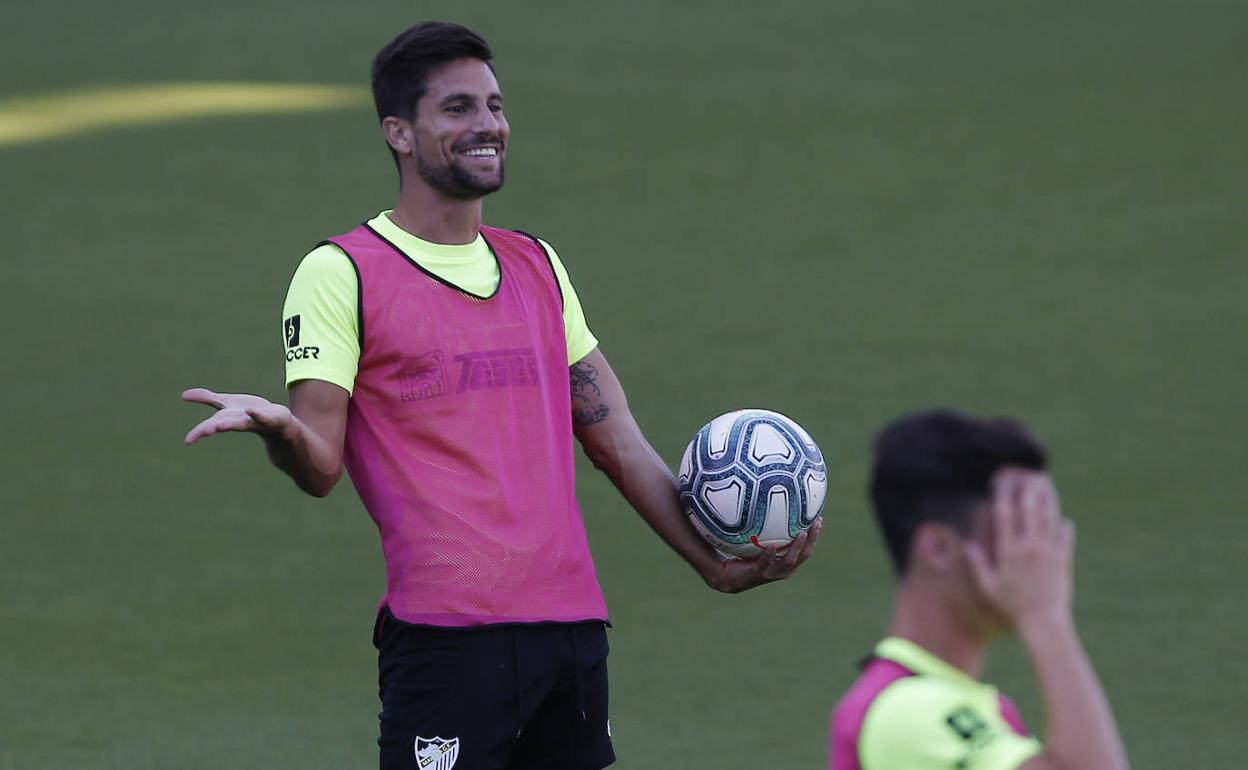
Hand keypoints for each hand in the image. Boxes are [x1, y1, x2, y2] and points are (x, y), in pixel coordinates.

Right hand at [182, 388, 293, 444]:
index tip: (187, 441)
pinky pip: (263, 417)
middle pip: (224, 424)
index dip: (199, 432)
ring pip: (242, 423)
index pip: (211, 425)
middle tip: (204, 431)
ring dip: (231, 424)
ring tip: (220, 425)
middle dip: (214, 428)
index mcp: (228, 419)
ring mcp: (256, 420)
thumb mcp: (226, 404)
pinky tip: (249, 411)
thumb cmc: (250, 414)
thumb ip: (207, 399)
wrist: (277, 421)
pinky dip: (257, 415)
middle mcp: (240, 422)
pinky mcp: (271, 418)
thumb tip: (183, 395)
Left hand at [711, 518, 821, 592]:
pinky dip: (770, 555)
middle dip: (812, 540)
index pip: (806, 550)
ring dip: (796, 547)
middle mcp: (782, 570)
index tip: (819, 519)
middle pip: (803, 555)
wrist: (727, 577)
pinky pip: (765, 563)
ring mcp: (770, 573)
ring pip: (789, 561)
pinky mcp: (757, 573)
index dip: (814, 537)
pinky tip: (772, 546)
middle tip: (816, 524)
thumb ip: (767, 530)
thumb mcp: (759, 543)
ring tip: (802, 534)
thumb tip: (768, 503)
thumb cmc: (744, 558)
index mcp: (786, 563)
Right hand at [964, 470, 1074, 627]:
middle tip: (1028, 477)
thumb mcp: (988, 588)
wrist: (1044, 623)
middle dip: (1028, 491)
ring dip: (1049, 502)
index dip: (1003, 496)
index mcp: (1009, 551)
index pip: (1005, 516)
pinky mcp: (1064, 560)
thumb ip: (978, 564)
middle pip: (1030, 510)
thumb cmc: (1012, 607)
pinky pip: (1066, 537)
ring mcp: (1049, 552)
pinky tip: (1063, 521)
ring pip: (1050, 519)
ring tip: (1048, 489)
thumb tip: (967, 544)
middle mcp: (1030, 547)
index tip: (1001, 483)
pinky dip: (1064, 526)